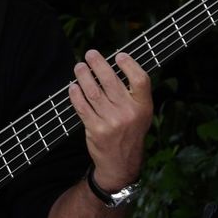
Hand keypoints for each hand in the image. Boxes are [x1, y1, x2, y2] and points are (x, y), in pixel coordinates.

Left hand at [68, 50, 152, 189]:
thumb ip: (133, 94)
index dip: (130, 65)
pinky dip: (76, 95)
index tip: (119, 55)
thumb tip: (115, 66)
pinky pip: (82, 107)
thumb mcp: (141, 115)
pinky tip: (73, 87)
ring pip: (93, 92)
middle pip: (112, 81)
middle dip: (99, 64)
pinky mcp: (96, 129)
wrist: (121, 164)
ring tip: (79, 67)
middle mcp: (129, 113)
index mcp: (143, 107)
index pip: (141, 80)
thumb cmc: (130, 133)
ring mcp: (112, 122)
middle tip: (90, 54)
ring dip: (84, 76)